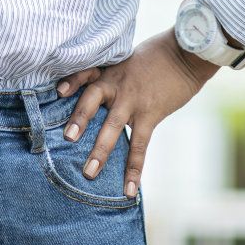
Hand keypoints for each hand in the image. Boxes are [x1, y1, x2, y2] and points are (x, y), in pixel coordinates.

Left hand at [59, 28, 219, 197]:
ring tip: (89, 173)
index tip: (59, 92)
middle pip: (92, 99)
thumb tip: (100, 96)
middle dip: (79, 118)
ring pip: (112, 126)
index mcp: (110, 69)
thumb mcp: (129, 59)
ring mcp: (133, 100)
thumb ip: (113, 76)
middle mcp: (117, 84)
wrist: (186, 55)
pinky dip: (133, 168)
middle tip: (67, 138)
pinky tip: (128, 189)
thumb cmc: (157, 57)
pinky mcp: (150, 114)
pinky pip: (139, 144)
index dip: (71, 82)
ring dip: (100, 150)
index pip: (85, 73)